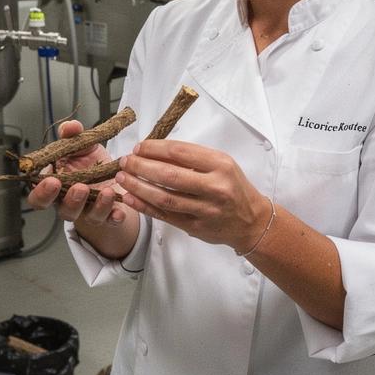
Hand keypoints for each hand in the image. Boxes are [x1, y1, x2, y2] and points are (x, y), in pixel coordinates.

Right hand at [26, 120, 128, 229]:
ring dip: (96, 205)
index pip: (38, 196)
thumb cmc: (90, 164)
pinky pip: (108, 220)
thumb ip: (73, 135)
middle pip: (62, 209)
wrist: (112, 178)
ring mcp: (87, 211)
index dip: (41, 192)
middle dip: (70, 200)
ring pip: (86, 216)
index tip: (50, 181)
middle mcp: (68, 201)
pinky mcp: (106, 216)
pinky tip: (119, 211)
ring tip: (106, 192)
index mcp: (56, 185)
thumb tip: (70, 126)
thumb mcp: (82, 146)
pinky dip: (114, 216)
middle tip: (79, 187)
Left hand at [115, 139, 268, 252]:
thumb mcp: (222, 164)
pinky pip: (165, 216)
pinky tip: (130, 198)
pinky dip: (145, 206)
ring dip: (139, 187)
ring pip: (164, 197)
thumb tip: (155, 150)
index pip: (181, 152)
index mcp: (221, 165)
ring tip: (123, 178)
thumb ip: (193, 158)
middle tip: (125, 161)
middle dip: (142, 167)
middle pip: (170, 175)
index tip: (139, 147)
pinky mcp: (195, 227)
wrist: (251, 221)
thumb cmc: (233, 187)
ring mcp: (205, 210)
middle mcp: (214, 187)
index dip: (155, 149)